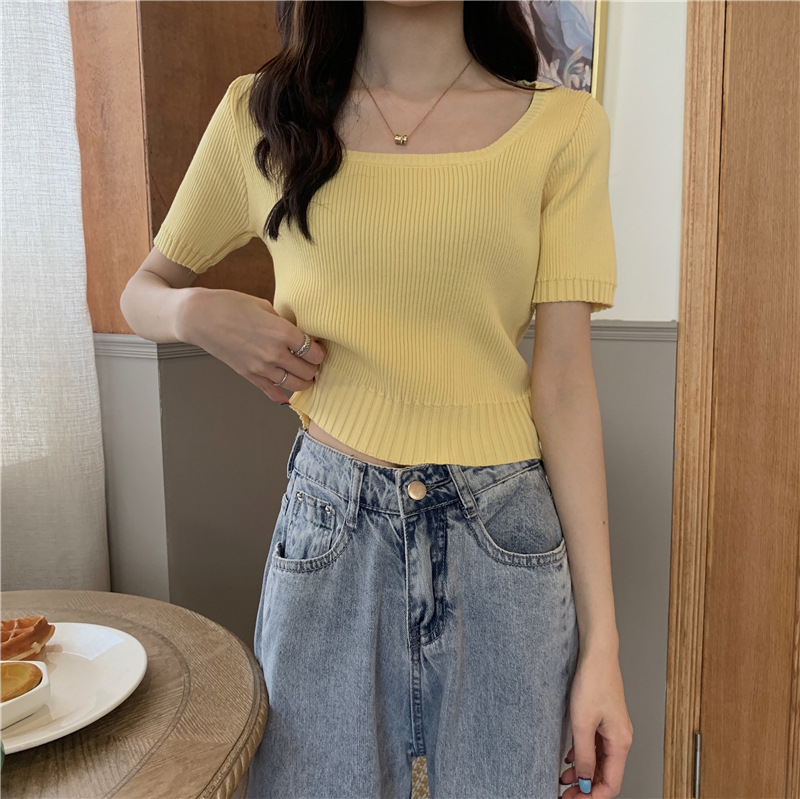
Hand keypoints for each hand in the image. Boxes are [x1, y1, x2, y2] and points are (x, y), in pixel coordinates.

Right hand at [177, 287, 325, 404]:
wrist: (199, 317)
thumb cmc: (229, 305)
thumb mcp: (264, 306)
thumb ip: (283, 322)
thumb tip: (297, 332)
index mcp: (281, 332)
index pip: (314, 351)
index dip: (319, 351)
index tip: (318, 348)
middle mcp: (274, 353)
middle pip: (308, 370)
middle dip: (313, 367)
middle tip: (312, 362)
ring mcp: (261, 367)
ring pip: (295, 385)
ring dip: (303, 381)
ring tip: (304, 374)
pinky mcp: (249, 375)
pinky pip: (271, 392)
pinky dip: (282, 396)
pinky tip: (287, 394)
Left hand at [559, 649, 632, 797]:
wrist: (597, 653)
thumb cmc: (593, 680)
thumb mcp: (582, 722)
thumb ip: (584, 755)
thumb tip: (584, 781)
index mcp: (620, 742)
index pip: (611, 784)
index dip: (592, 797)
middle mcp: (620, 737)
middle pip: (606, 775)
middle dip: (586, 788)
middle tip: (565, 794)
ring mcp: (613, 728)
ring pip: (600, 761)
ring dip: (583, 773)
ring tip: (564, 778)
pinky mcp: (604, 718)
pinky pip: (596, 746)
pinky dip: (583, 756)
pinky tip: (570, 758)